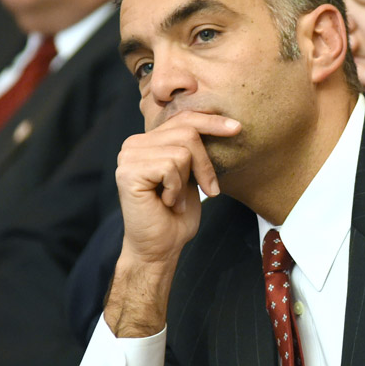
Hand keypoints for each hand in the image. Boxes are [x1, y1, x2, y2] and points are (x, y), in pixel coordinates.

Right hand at [105, 109, 240, 337]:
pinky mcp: (128, 172)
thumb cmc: (176, 215)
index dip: (211, 121)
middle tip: (208, 189)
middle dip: (205, 163)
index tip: (237, 128)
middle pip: (187, 131)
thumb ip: (194, 150)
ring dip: (187, 181)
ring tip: (174, 200)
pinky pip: (170, 167)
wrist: (160, 247)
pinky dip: (176, 189)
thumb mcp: (191, 175)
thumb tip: (223, 124)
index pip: (182, 118)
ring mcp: (128, 157)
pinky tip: (165, 203)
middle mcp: (133, 144)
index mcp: (147, 141)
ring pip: (182, 151)